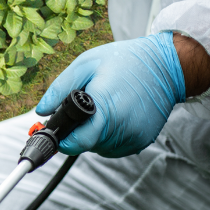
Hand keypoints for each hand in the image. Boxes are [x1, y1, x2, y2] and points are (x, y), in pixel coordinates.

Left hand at [35, 32, 187, 156]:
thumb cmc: (125, 61)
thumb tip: (41, 111)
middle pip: (85, 145)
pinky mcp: (143, 140)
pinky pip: (114, 147)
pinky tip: (112, 117)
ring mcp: (135, 137)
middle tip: (80, 110)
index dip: (61, 138)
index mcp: (105, 108)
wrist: (167, 65)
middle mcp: (121, 128)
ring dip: (92, 134)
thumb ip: (59, 89)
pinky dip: (107, 137)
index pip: (75, 141)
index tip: (55, 129)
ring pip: (99, 148)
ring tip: (99, 109)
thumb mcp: (86, 65)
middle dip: (76, 131)